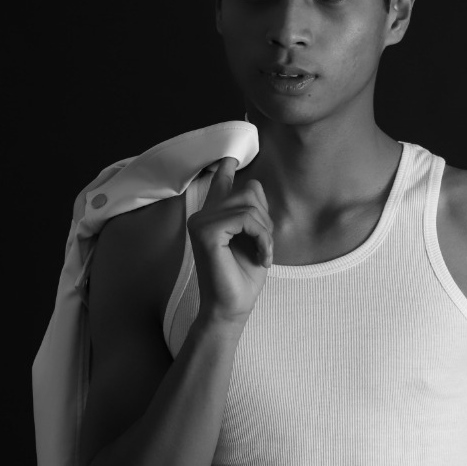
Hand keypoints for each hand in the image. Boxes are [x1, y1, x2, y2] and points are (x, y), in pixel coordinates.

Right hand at [187, 158, 272, 325]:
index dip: (226, 167)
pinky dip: (262, 237)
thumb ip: (249, 212)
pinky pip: (245, 219)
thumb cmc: (243, 279)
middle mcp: (202, 215)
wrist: (232, 309)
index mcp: (213, 216)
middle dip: (266, 218)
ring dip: (265, 231)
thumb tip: (249, 181)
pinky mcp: (205, 232)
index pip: (221, 182)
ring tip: (262, 253)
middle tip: (264, 247)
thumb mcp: (254, 239)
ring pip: (248, 204)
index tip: (230, 157)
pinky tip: (261, 256)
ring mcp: (200, 222)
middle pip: (249, 190)